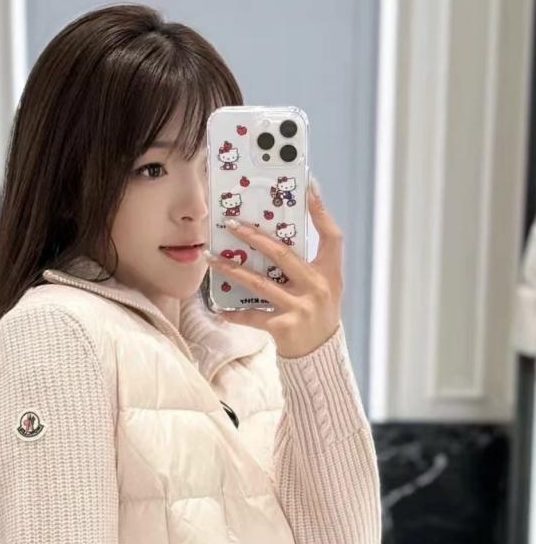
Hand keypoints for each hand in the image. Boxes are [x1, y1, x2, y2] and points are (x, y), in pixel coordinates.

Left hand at [204, 182, 344, 358]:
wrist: (320, 356)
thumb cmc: (317, 315)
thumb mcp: (323, 287)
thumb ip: (306, 265)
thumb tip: (274, 237)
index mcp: (330, 273)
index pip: (331, 236)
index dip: (321, 211)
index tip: (309, 187)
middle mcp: (317, 287)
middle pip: (282, 254)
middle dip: (254, 237)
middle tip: (231, 224)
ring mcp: (301, 307)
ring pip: (260, 283)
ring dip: (232, 270)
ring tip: (211, 259)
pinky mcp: (284, 327)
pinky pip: (253, 316)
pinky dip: (236, 313)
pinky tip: (220, 309)